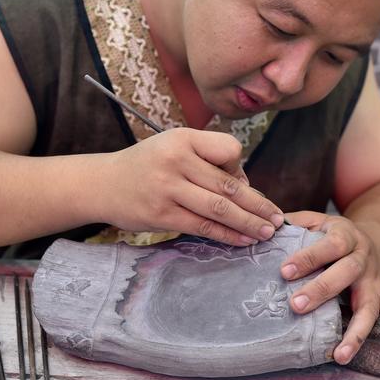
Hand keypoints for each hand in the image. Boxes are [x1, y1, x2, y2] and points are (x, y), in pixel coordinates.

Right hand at [100, 128, 284, 245]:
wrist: (101, 184)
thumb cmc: (146, 165)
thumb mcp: (173, 147)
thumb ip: (206, 161)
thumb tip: (246, 188)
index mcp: (183, 138)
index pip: (229, 150)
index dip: (242, 169)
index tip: (244, 185)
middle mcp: (175, 160)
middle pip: (229, 185)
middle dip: (258, 205)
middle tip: (278, 218)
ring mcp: (167, 189)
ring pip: (219, 208)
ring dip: (248, 223)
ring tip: (267, 232)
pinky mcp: (161, 215)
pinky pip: (202, 227)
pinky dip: (226, 235)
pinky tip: (242, 240)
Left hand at [280, 211, 379, 363]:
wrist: (371, 237)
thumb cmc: (330, 234)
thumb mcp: (315, 221)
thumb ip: (293, 224)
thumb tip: (264, 229)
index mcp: (344, 235)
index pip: (328, 245)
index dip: (308, 257)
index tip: (284, 271)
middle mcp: (362, 258)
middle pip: (346, 272)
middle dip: (322, 290)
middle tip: (296, 305)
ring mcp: (374, 279)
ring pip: (369, 303)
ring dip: (356, 330)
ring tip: (340, 354)